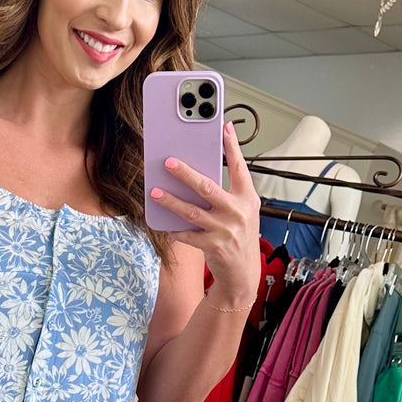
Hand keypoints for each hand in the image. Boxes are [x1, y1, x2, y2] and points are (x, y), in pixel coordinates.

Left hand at [150, 120, 261, 304]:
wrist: (243, 274)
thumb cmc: (239, 236)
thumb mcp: (242, 211)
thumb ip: (228, 191)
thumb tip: (203, 169)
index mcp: (247, 198)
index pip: (239, 167)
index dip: (231, 146)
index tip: (223, 127)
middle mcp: (238, 212)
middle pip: (207, 187)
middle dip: (185, 173)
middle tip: (167, 162)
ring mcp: (226, 230)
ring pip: (192, 211)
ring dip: (171, 201)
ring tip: (154, 192)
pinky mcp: (214, 247)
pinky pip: (188, 235)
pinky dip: (175, 229)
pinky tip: (163, 223)